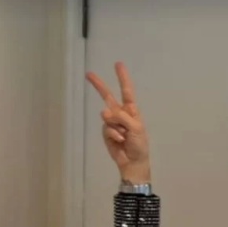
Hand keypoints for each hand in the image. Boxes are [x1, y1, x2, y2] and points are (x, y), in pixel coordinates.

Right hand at [86, 61, 150, 179]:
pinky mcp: (106, 132)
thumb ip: (122, 117)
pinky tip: (120, 141)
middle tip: (88, 74)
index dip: (122, 78)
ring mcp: (112, 123)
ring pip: (107, 116)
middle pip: (108, 96)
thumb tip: (105, 112)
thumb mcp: (136, 128)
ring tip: (124, 136)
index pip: (126, 91)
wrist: (133, 162)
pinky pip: (106, 128)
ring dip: (116, 126)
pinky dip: (113, 135)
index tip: (118, 64)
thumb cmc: (139, 144)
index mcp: (131, 110)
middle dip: (99, 85)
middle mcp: (120, 114)